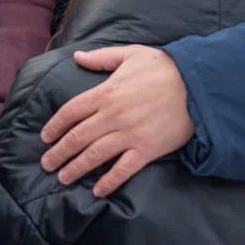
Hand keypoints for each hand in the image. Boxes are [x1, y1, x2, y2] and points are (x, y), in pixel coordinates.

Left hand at [40, 45, 193, 196]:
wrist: (198, 85)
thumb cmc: (164, 67)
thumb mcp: (130, 54)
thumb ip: (102, 58)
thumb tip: (78, 57)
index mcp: (106, 92)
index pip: (71, 111)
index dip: (54, 125)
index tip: (45, 137)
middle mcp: (113, 115)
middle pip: (78, 137)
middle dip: (59, 153)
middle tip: (47, 165)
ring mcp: (130, 134)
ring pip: (95, 155)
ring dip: (76, 168)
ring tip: (62, 178)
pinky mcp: (148, 149)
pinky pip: (124, 169)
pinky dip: (109, 181)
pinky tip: (97, 191)